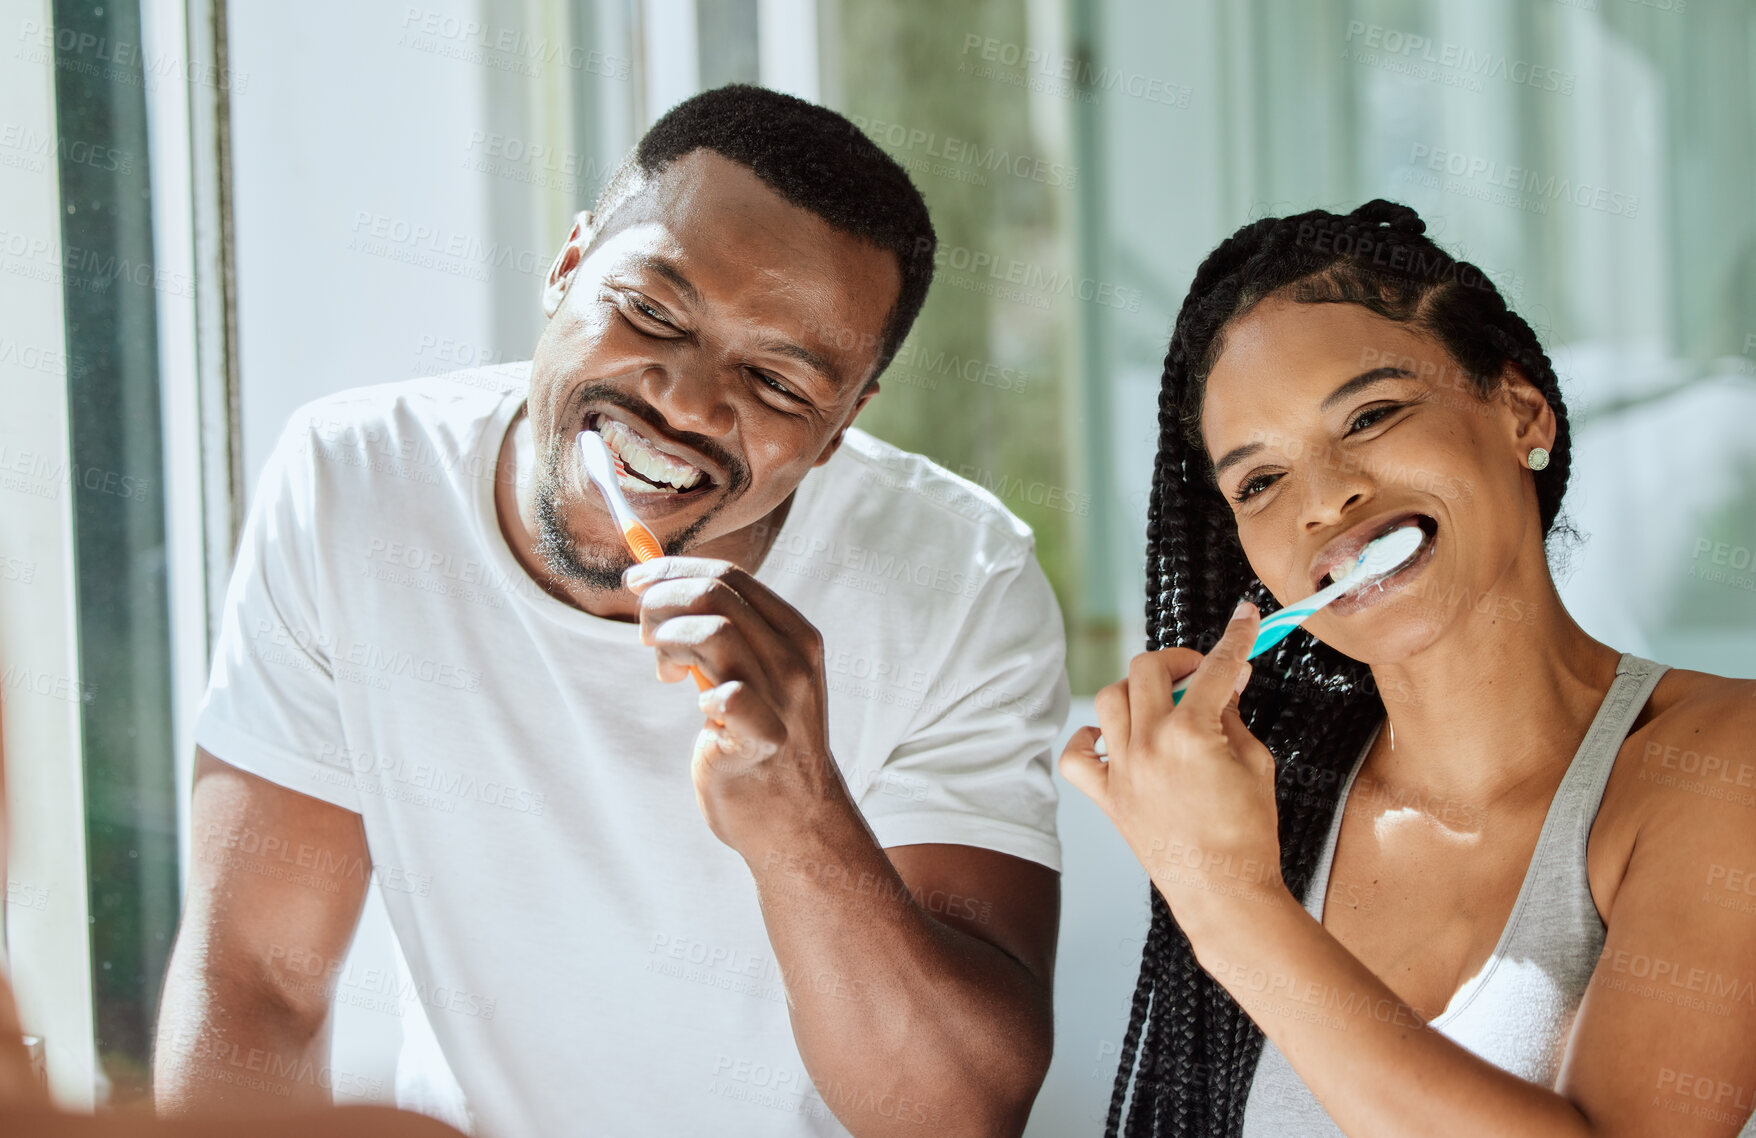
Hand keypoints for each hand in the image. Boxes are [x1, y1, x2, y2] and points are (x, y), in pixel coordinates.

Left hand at [623, 557, 848, 856]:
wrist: (796, 819)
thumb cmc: (761, 742)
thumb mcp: (758, 673)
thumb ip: (727, 632)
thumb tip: (662, 584)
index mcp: (797, 635)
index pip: (731, 577)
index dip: (674, 571)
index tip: (638, 580)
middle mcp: (795, 660)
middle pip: (716, 595)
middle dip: (661, 603)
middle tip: (643, 633)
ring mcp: (782, 699)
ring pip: (712, 632)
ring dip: (668, 642)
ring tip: (665, 671)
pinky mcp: (762, 739)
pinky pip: (728, 696)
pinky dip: (701, 693)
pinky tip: (699, 709)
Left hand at [1059, 602, 1289, 949]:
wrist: (1225, 894)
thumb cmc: (1250, 835)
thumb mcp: (1255, 763)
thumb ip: (1234, 714)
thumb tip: (1228, 680)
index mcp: (1190, 733)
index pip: (1215, 668)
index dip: (1235, 637)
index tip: (1245, 617)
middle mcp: (1147, 744)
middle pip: (1148, 668)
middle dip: (1179, 659)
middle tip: (1202, 672)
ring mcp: (1121, 771)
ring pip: (1109, 699)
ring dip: (1138, 690)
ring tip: (1165, 703)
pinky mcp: (1108, 798)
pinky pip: (1076, 756)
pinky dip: (1088, 739)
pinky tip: (1112, 738)